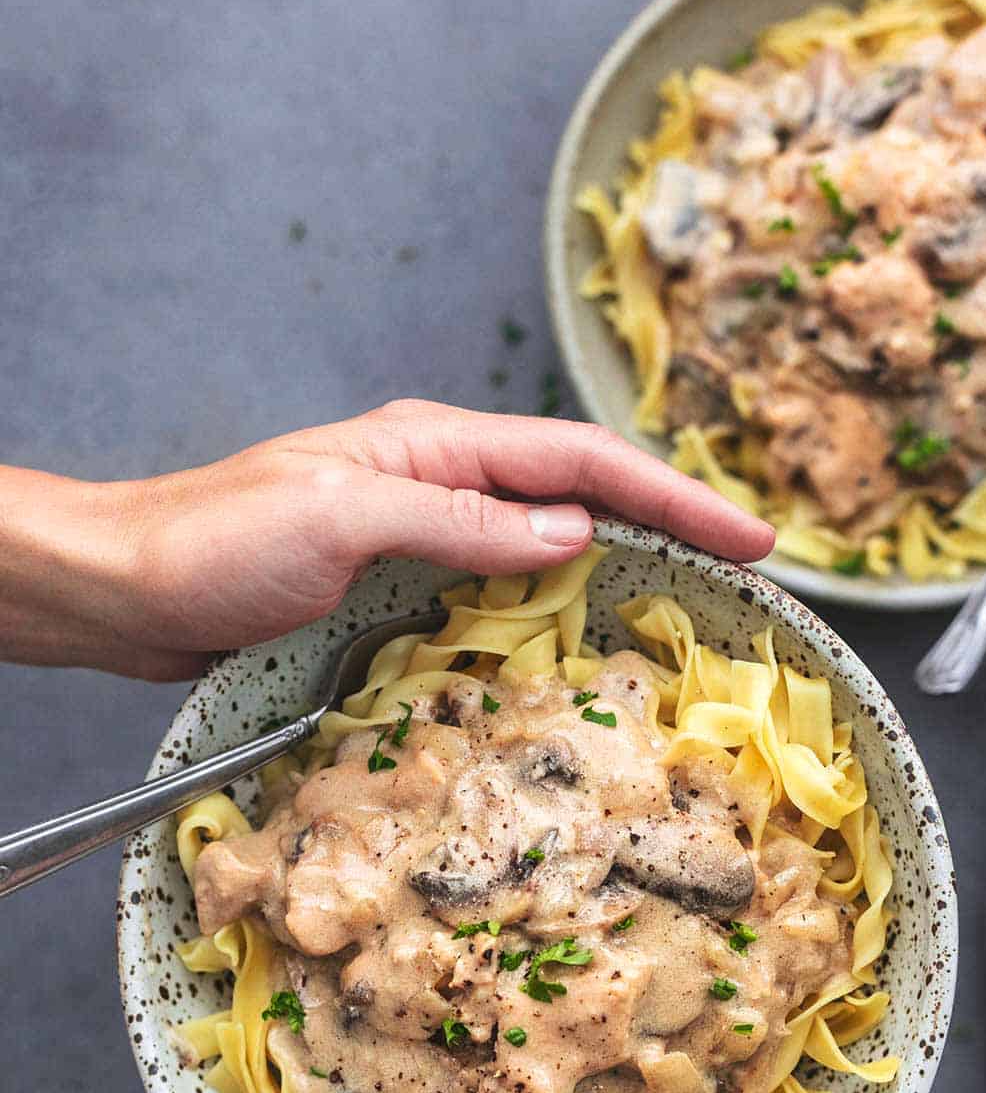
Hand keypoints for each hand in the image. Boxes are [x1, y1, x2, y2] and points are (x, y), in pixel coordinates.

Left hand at [0, 399, 773, 678]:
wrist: (128, 589)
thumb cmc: (215, 542)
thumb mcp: (344, 518)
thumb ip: (461, 520)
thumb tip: (575, 530)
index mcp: (436, 445)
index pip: (584, 460)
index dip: (675, 496)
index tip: (751, 536)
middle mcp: (441, 483)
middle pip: (583, 494)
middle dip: (672, 524)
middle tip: (749, 569)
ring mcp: (424, 537)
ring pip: (549, 548)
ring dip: (624, 570)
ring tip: (693, 607)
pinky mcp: (401, 591)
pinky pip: (502, 598)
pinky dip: (556, 616)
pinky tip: (582, 648)